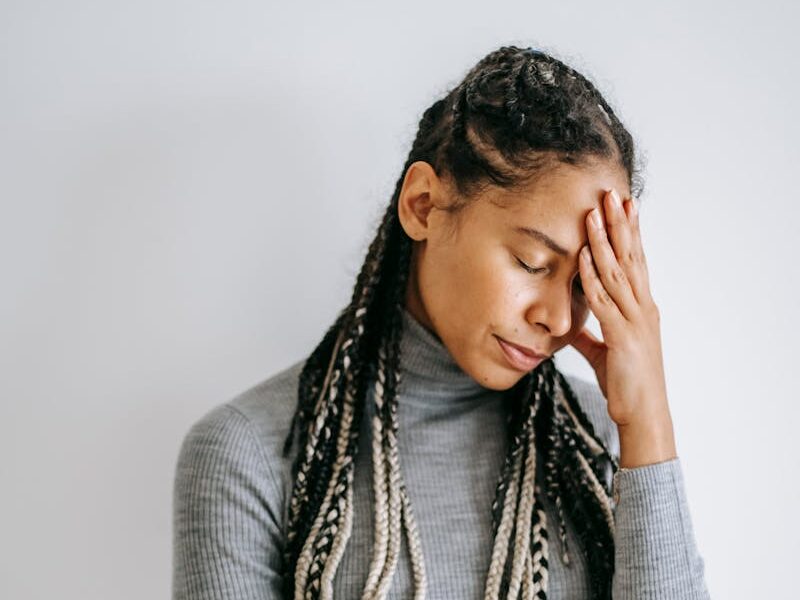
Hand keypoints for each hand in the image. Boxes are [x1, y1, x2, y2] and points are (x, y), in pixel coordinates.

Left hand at [569, 189, 675, 466]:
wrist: (643, 416)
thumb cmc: (626, 384)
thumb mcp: (604, 352)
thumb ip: (588, 333)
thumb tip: (570, 322)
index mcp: (642, 309)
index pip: (636, 262)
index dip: (629, 233)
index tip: (623, 207)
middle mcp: (643, 309)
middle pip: (631, 258)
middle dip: (620, 225)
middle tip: (612, 194)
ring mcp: (635, 322)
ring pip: (618, 273)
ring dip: (604, 242)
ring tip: (596, 214)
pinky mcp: (622, 338)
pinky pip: (603, 301)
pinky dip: (592, 277)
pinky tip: (582, 258)